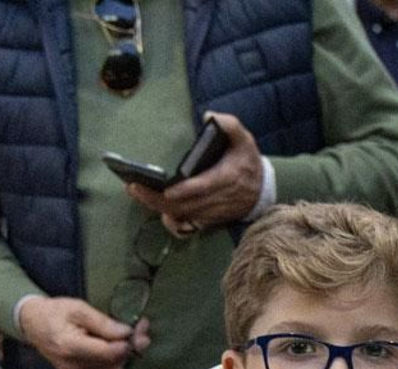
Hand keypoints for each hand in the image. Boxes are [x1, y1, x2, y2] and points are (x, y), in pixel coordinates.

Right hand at [18, 296, 143, 368]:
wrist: (33, 324)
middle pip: (114, 366)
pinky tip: (117, 350)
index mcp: (70, 347)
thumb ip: (103, 323)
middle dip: (131, 350)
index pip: (109, 353)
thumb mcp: (78, 309)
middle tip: (141, 332)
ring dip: (125, 359)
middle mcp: (72, 367)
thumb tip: (127, 333)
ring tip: (130, 340)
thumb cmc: (55, 312)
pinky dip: (115, 365)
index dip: (128, 343)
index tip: (140, 329)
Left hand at [124, 111, 262, 232]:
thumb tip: (209, 116)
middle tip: (134, 188)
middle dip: (158, 199)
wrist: (263, 191)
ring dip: (158, 206)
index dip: (186, 190)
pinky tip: (152, 205)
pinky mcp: (209, 219)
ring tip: (136, 192)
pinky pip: (186, 223)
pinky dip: (168, 218)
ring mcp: (214, 212)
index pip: (205, 187)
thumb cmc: (248, 162)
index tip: (167, 189)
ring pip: (183, 214)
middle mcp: (220, 198)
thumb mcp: (245, 139)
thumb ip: (230, 125)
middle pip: (186, 204)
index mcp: (228, 177)